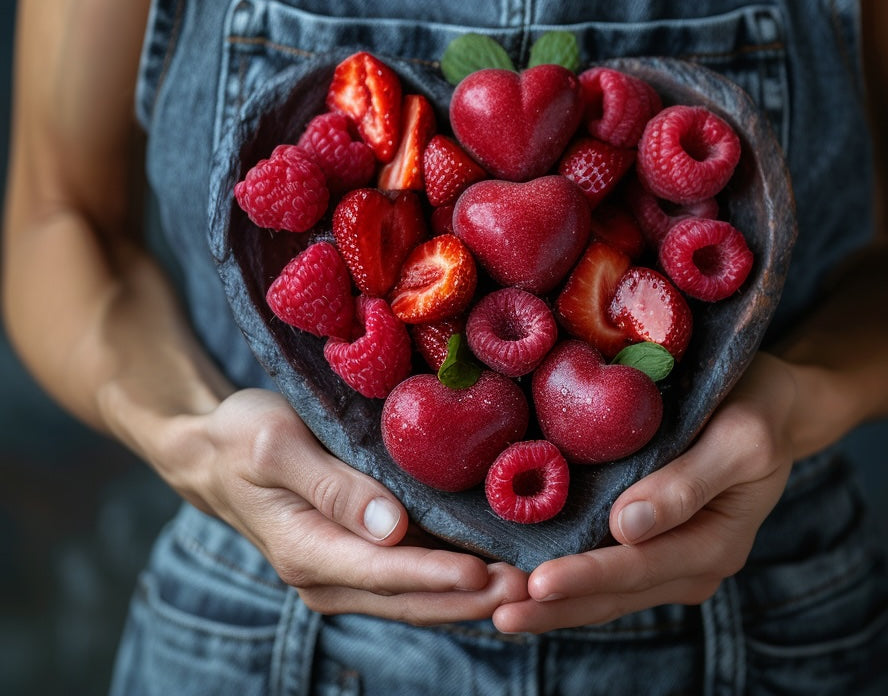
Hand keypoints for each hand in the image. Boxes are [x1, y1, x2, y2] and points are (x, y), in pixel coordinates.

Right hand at [171, 388, 528, 622]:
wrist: (209, 451)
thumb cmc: (241, 436)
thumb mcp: (276, 445)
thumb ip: (333, 486)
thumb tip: (391, 527)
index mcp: (305, 549)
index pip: (384, 570)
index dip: (437, 574)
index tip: (486, 574)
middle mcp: (324, 575)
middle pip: (408, 597)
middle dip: (470, 597)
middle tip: (531, 587)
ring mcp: (339, 572)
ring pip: (412, 597)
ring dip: (466, 596)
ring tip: (525, 585)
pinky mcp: (353, 558)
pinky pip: (406, 579)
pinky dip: (447, 580)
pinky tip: (489, 569)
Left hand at [491, 354, 797, 633]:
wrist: (777, 404)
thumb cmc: (759, 411)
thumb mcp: (738, 439)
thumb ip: (685, 484)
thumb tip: (626, 529)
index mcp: (714, 546)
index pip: (637, 569)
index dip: (585, 579)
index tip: (536, 584)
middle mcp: (688, 564)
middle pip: (611, 595)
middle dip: (553, 607)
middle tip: (497, 611)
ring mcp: (668, 555)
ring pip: (602, 590)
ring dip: (551, 601)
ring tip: (496, 603)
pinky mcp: (649, 536)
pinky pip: (602, 565)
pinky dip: (563, 573)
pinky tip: (521, 573)